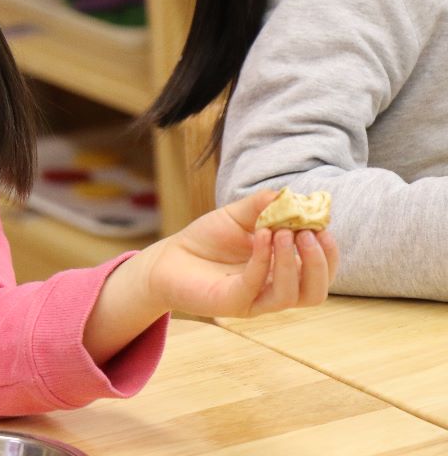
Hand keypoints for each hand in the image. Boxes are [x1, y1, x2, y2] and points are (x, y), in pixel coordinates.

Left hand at [145, 189, 339, 318]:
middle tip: (308, 234)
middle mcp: (274, 290)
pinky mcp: (233, 303)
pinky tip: (261, 236)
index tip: (322, 226)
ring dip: (292, 263)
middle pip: (316, 291)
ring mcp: (255, 300)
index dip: (328, 252)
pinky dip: (263, 261)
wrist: (170, 258)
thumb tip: (290, 194)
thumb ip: (263, 205)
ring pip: (291, 295)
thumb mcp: (238, 216)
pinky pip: (256, 286)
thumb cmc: (207, 239)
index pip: (322, 271)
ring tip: (284, 233)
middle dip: (319, 263)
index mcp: (284, 271)